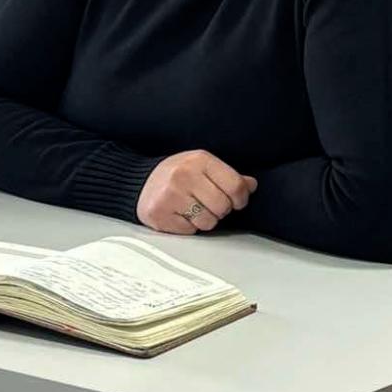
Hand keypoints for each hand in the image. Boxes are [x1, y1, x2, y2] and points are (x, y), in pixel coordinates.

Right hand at [137, 150, 256, 234]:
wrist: (139, 182)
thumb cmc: (175, 174)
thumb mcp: (202, 166)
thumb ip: (229, 176)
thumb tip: (251, 185)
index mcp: (199, 160)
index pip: (236, 186)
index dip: (241, 199)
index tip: (236, 201)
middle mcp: (184, 176)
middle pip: (223, 207)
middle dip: (220, 210)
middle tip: (208, 204)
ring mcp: (170, 196)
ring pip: (208, 222)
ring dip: (204, 220)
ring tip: (192, 208)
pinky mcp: (160, 214)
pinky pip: (190, 230)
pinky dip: (188, 226)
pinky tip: (179, 214)